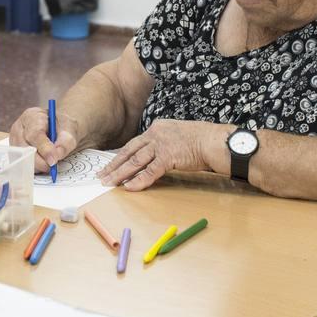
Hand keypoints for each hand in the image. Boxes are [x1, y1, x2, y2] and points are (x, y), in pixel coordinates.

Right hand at [9, 106, 80, 173]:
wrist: (57, 128)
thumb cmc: (61, 126)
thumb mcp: (70, 129)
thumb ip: (66, 141)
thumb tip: (57, 155)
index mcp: (32, 116)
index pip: (35, 133)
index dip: (44, 148)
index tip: (53, 160)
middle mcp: (19, 127)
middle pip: (25, 147)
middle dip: (40, 160)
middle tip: (53, 166)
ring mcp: (14, 140)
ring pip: (22, 158)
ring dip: (37, 165)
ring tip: (49, 162)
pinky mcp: (14, 152)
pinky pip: (21, 163)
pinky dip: (33, 167)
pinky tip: (43, 163)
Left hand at [99, 119, 218, 190]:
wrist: (215, 141)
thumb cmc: (201, 141)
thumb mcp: (176, 137)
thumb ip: (163, 145)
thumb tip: (151, 159)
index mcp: (156, 129)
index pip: (133, 144)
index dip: (119, 156)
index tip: (109, 165)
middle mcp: (155, 134)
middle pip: (128, 152)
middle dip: (113, 165)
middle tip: (101, 176)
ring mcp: (161, 145)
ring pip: (134, 161)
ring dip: (120, 174)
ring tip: (109, 183)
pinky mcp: (168, 156)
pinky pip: (149, 171)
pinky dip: (138, 180)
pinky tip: (128, 187)